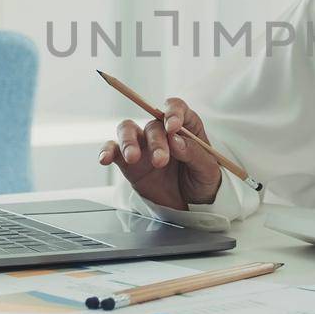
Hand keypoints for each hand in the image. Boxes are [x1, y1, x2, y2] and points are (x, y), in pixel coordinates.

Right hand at [97, 97, 222, 210]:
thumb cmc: (202, 182)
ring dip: (128, 141)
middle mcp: (162, 132)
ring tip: (132, 158)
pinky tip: (105, 159)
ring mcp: (144, 146)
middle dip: (156, 141)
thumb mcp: (208, 171)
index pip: (175, 107)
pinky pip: (113, 150)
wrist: (190, 206)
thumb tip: (176, 141)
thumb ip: (194, 154)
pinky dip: (107, 151)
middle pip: (153, 124)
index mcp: (185, 127)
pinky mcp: (128, 162)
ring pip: (128, 129)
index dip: (172, 112)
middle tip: (160, 160)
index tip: (173, 127)